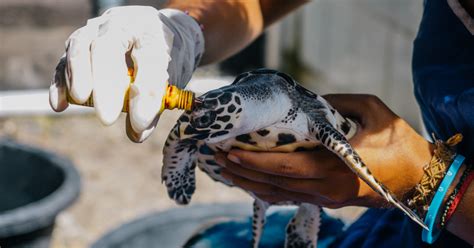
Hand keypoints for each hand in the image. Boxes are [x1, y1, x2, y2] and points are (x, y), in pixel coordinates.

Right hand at [49, 6, 203, 141]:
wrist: (155, 33)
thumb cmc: (166, 59)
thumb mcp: (172, 78)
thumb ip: (155, 104)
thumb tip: (136, 133)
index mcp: (153, 31)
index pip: (150, 57)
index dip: (145, 90)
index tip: (140, 122)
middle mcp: (122, 24)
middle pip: (107, 47)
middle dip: (105, 83)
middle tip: (107, 117)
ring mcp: (97, 29)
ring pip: (81, 45)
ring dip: (78, 75)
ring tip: (81, 100)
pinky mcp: (79, 42)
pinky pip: (66, 59)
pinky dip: (61, 82)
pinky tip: (59, 104)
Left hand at [215, 94, 433, 208]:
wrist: (419, 179)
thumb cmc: (400, 143)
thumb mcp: (373, 111)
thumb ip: (338, 103)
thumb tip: (307, 101)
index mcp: (336, 167)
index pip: (285, 167)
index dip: (255, 161)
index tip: (231, 151)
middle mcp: (326, 188)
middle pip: (275, 183)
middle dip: (244, 172)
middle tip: (218, 158)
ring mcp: (326, 198)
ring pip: (279, 194)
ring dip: (250, 183)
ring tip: (226, 171)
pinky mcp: (327, 201)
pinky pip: (290, 197)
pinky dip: (267, 190)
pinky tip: (251, 182)